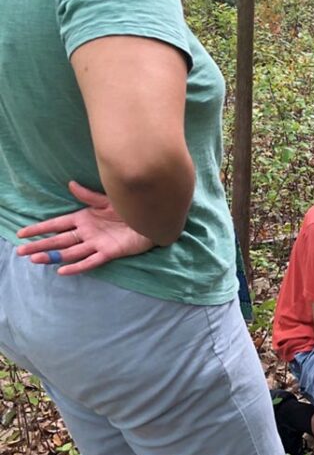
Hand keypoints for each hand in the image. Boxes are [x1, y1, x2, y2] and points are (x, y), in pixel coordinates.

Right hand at [16, 181, 154, 273]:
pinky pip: (90, 261)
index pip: (56, 224)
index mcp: (83, 219)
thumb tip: (71, 184)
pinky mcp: (109, 252)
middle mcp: (87, 233)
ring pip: (70, 252)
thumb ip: (89, 196)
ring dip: (53, 256)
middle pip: (58, 240)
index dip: (39, 229)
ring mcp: (97, 244)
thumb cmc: (130, 209)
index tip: (22, 234)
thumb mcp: (108, 200)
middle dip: (39, 246)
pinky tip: (62, 270)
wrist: (152, 219)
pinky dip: (77, 266)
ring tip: (36, 259)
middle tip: (21, 252)